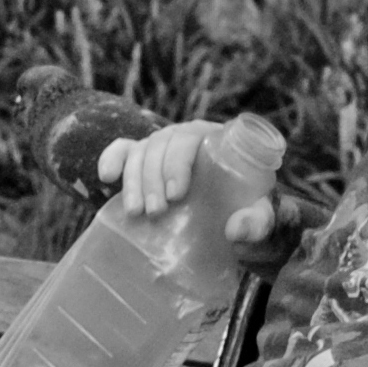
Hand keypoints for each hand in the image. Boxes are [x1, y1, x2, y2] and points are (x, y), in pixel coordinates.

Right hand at [103, 118, 283, 246]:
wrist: (234, 214)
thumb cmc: (249, 210)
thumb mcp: (261, 217)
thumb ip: (257, 222)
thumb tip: (235, 230)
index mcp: (216, 139)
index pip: (190, 139)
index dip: (178, 162)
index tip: (176, 195)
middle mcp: (186, 137)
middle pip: (160, 145)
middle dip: (153, 178)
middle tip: (156, 212)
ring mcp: (162, 147)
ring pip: (140, 152)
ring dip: (133, 181)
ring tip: (135, 212)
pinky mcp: (144, 161)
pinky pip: (122, 151)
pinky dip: (111, 160)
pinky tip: (106, 177)